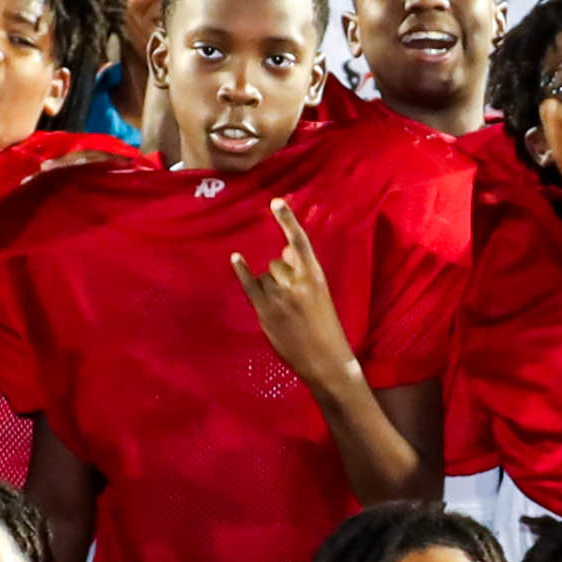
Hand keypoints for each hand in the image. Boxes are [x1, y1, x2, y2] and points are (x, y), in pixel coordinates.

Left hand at [231, 206, 368, 390]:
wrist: (325, 359)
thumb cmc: (325, 326)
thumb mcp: (320, 294)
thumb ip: (302, 272)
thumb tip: (284, 251)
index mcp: (315, 276)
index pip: (299, 242)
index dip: (287, 220)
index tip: (275, 202)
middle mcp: (296, 282)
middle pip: (277, 261)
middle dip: (281, 274)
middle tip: (294, 299)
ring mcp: (279, 296)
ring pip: (265, 276)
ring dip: (270, 287)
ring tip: (286, 310)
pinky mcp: (265, 310)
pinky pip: (250, 284)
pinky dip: (242, 271)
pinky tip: (236, 258)